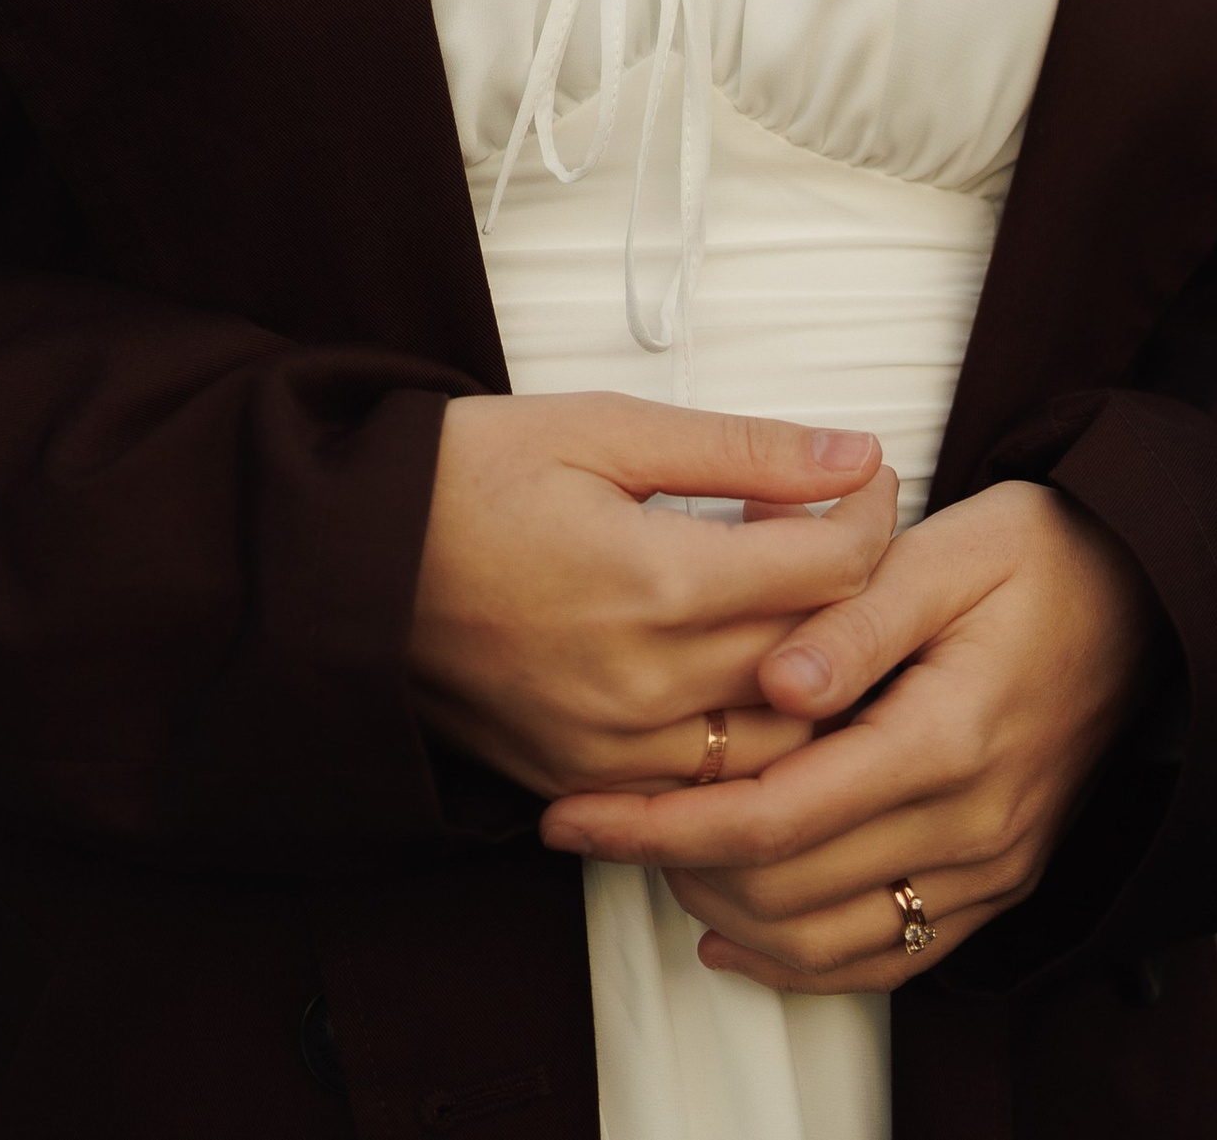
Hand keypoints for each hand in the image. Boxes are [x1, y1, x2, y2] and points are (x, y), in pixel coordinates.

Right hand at [409, 395, 897, 800]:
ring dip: (810, 683)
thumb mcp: (604, 427)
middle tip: (841, 532)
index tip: (864, 477)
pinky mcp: (582, 782)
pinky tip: (735, 674)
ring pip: (777, 747)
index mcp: (656, 582)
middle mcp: (644, 686)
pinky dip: (743, 741)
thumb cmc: (466, 476)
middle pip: (817, 661)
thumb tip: (853, 453)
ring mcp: (612, 750)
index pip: (829, 570)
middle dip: (855, 592)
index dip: (869, 514)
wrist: (346, 562)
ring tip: (796, 608)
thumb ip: (740, 447)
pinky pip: (704, 789)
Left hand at [539, 479, 1156, 990]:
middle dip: (671, 869)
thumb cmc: (1040, 555)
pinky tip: (734, 932)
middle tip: (591, 823)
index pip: (775, 817)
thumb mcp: (947, 549)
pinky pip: (891, 960)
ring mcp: (990, 867)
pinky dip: (802, 961)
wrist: (1152, 599)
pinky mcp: (998, 884)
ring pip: (830, 945)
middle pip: (787, 892)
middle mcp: (971, 824)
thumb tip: (774, 681)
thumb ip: (856, 616)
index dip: (660, 825)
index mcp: (947, 737)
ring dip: (726, 916)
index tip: (575, 809)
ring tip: (650, 858)